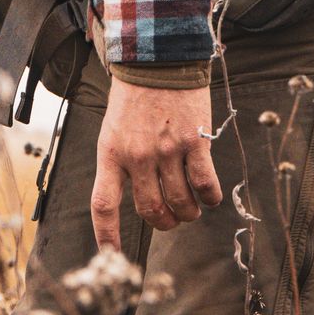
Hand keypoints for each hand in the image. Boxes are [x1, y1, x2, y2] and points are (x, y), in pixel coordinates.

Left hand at [92, 80, 221, 246]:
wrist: (157, 59)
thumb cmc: (134, 98)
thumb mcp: (113, 130)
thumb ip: (121, 163)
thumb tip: (138, 199)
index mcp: (110, 153)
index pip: (103, 205)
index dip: (107, 235)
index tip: (112, 255)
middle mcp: (137, 156)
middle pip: (150, 210)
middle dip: (163, 223)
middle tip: (170, 220)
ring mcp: (167, 150)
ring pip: (181, 202)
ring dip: (188, 213)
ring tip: (191, 209)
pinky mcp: (194, 141)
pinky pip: (205, 184)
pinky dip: (210, 197)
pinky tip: (210, 197)